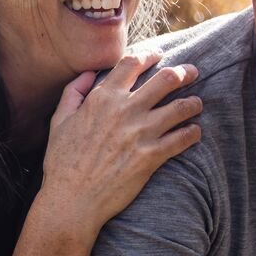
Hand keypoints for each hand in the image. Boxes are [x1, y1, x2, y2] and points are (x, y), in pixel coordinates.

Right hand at [38, 51, 201, 241]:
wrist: (72, 200)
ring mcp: (141, 133)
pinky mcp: (152, 157)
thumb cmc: (62, 162)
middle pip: (166, 79)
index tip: (159, 56)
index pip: (133, 63)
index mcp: (102, 98)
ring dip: (193, 102)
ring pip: (181, 107)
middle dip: (183, 72)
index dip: (150, 55)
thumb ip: (72, 93)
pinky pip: (183, 138)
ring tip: (196, 103)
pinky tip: (194, 131)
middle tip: (191, 72)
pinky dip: (193, 132)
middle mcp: (124, 111)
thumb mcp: (58, 122)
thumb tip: (88, 74)